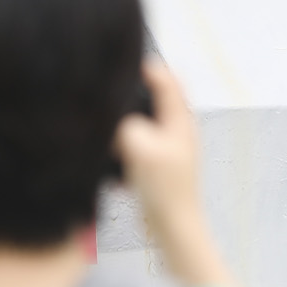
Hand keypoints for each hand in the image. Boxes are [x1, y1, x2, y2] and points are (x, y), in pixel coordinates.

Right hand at [114, 61, 202, 232]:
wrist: (174, 226)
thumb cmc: (166, 191)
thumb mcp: (140, 148)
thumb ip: (125, 125)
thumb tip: (113, 118)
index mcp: (179, 119)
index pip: (166, 79)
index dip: (147, 65)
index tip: (123, 59)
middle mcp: (177, 128)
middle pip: (156, 95)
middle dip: (135, 89)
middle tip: (112, 85)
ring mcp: (168, 145)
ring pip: (144, 119)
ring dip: (128, 117)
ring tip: (108, 116)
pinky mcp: (157, 162)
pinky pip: (137, 141)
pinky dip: (125, 140)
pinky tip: (113, 149)